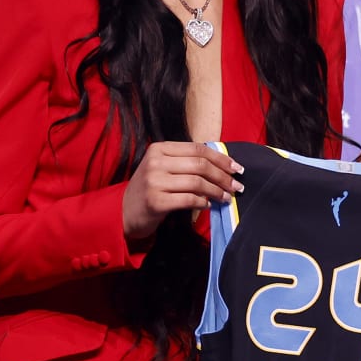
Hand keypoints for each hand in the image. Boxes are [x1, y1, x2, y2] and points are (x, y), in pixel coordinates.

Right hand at [121, 143, 243, 242]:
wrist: (124, 211)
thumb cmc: (150, 189)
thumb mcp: (163, 168)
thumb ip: (186, 162)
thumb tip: (222, 164)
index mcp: (159, 149)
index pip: (198, 149)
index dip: (221, 158)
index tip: (237, 168)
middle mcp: (156, 162)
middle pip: (200, 165)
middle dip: (223, 176)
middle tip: (236, 186)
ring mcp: (154, 181)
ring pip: (197, 182)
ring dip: (216, 191)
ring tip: (226, 198)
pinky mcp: (156, 201)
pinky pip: (188, 200)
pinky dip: (203, 202)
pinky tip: (208, 205)